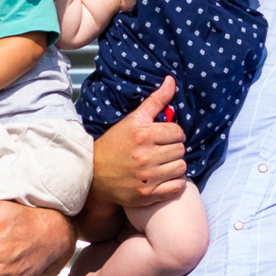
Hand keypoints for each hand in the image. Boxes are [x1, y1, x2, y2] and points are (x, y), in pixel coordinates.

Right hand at [90, 76, 187, 210]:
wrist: (93, 175)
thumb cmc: (115, 144)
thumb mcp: (133, 120)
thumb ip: (155, 101)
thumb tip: (171, 80)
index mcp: (142, 135)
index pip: (178, 132)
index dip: (173, 134)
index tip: (164, 137)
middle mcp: (145, 156)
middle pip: (181, 150)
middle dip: (174, 149)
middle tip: (162, 151)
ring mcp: (147, 177)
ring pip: (181, 168)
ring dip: (175, 166)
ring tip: (163, 164)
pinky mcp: (147, 195)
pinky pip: (177, 187)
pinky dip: (175, 183)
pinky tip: (164, 178)